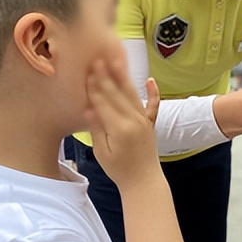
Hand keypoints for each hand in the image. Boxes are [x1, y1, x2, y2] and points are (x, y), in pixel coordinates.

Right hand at [86, 57, 161, 188]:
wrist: (144, 181)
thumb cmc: (119, 170)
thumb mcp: (102, 152)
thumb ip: (97, 129)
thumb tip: (89, 109)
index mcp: (119, 129)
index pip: (104, 103)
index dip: (95, 88)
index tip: (88, 73)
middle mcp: (133, 121)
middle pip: (117, 94)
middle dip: (106, 77)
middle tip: (98, 60)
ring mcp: (144, 121)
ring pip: (132, 94)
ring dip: (124, 77)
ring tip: (117, 60)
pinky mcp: (150, 123)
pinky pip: (153, 105)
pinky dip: (153, 92)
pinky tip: (151, 80)